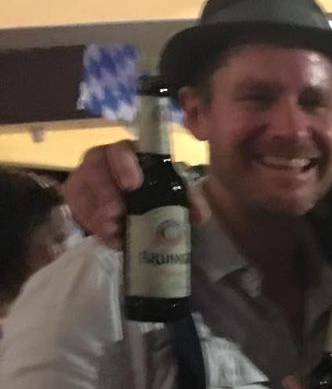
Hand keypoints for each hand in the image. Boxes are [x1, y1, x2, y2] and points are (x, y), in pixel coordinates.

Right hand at [64, 140, 210, 247]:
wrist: (138, 210)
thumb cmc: (158, 194)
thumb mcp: (176, 193)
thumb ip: (190, 200)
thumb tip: (199, 215)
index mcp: (131, 154)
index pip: (122, 149)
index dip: (124, 164)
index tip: (132, 185)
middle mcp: (103, 161)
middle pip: (95, 168)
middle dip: (106, 192)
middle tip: (117, 213)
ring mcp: (85, 178)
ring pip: (81, 190)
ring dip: (98, 213)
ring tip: (114, 230)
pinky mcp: (76, 198)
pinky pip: (78, 210)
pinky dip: (94, 227)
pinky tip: (110, 239)